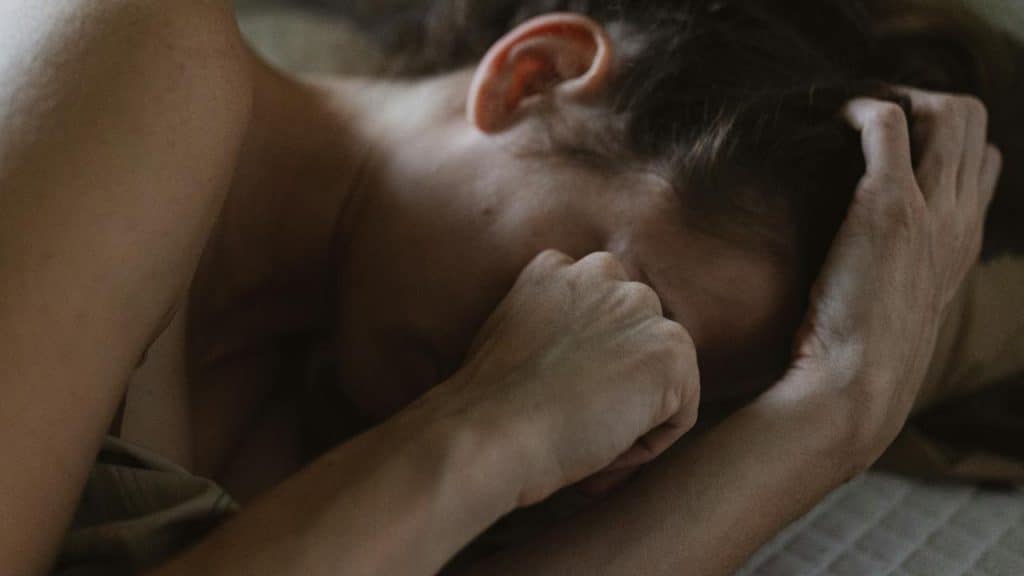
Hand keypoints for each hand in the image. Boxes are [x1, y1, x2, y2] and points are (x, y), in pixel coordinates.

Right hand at [421, 251, 699, 506]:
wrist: (492, 433)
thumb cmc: (489, 410)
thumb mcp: (508, 339)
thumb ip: (552, 326)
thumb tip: (587, 365)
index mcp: (555, 266)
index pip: (599, 316)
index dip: (584, 368)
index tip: (555, 402)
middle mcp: (601, 271)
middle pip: (633, 343)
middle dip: (614, 386)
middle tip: (572, 427)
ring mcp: (640, 307)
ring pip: (657, 379)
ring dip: (631, 416)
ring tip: (584, 441)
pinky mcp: (672, 349)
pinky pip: (679, 414)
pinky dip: (646, 446)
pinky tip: (603, 450)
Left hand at [778, 88, 1001, 464]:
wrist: (854, 392)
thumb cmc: (859, 361)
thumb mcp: (893, 312)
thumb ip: (894, 275)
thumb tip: (863, 259)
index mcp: (963, 246)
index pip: (985, 164)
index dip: (944, 141)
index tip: (894, 147)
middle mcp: (961, 223)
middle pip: (974, 124)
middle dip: (926, 104)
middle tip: (872, 123)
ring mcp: (931, 212)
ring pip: (948, 111)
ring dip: (902, 99)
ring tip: (856, 120)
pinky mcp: (888, 206)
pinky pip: (887, 122)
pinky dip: (860, 109)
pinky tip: (832, 121)